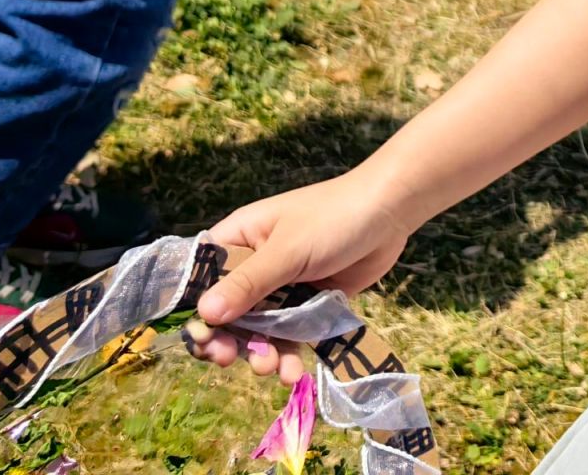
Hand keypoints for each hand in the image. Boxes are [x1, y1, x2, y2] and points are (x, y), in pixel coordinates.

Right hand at [185, 171, 413, 383]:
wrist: (391, 213)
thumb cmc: (334, 219)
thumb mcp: (288, 250)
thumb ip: (249, 283)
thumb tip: (205, 314)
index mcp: (239, 240)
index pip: (201, 281)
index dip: (197, 313)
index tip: (203, 341)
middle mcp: (254, 266)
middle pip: (226, 313)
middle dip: (229, 341)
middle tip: (232, 361)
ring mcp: (281, 286)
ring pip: (257, 330)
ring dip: (260, 354)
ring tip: (273, 370)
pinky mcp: (307, 302)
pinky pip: (288, 335)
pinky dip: (287, 355)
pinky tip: (292, 374)